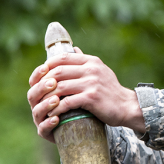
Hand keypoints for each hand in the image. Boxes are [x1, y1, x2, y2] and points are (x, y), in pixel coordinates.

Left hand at [26, 48, 144, 141]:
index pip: (62, 58)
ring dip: (48, 97)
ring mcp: (91, 83)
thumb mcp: (100, 71)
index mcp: (91, 61)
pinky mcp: (91, 98)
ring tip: (42, 104)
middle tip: (37, 92)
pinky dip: (56, 108)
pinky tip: (52, 113)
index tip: (39, 76)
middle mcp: (91, 69)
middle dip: (44, 82)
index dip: (46, 66)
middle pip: (58, 71)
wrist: (127, 107)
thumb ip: (85, 61)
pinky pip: (67, 101)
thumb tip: (73, 50)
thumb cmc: (111, 91)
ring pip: (60, 87)